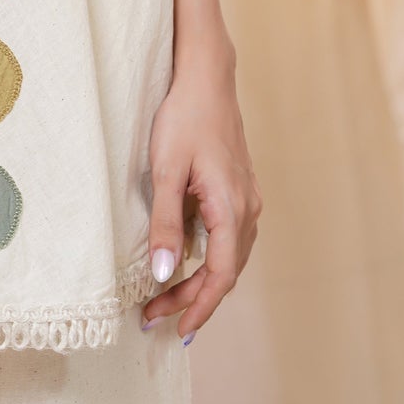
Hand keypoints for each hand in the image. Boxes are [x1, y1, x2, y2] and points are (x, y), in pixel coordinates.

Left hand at [139, 40, 262, 341]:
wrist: (206, 77)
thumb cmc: (184, 117)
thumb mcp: (166, 169)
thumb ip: (166, 223)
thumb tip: (164, 274)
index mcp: (232, 208)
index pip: (220, 276)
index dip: (198, 306)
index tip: (175, 327)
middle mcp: (247, 209)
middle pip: (225, 272)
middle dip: (192, 298)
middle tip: (155, 315)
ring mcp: (247, 198)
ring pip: (229, 256)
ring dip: (200, 280)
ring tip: (166, 297)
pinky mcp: (239, 189)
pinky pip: (229, 237)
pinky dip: (209, 257)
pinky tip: (185, 259)